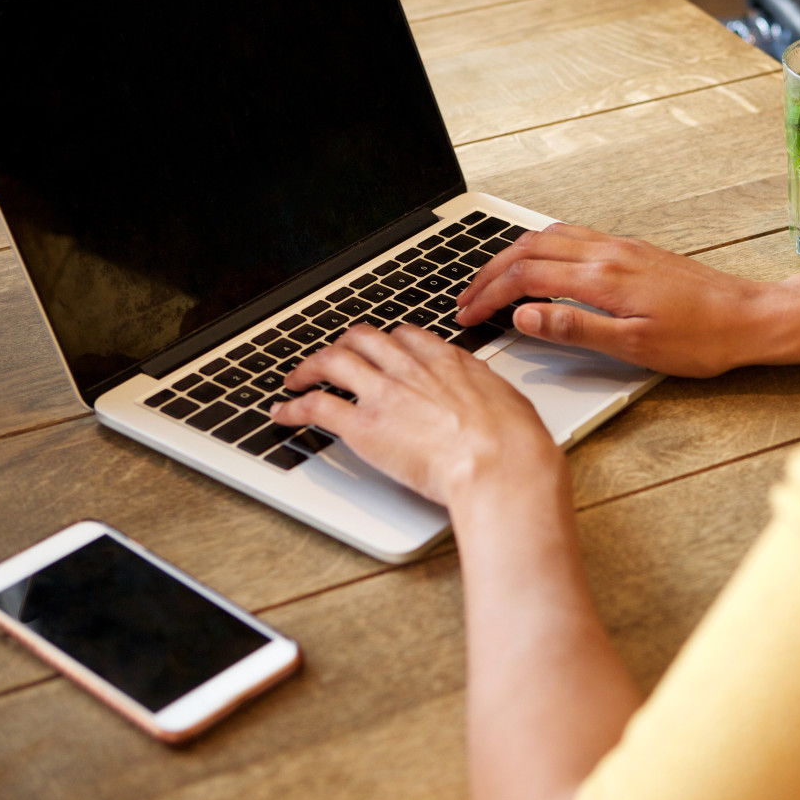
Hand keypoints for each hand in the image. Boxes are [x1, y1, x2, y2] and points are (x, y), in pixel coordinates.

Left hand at [270, 325, 566, 522]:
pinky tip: (284, 414)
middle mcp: (412, 369)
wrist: (501, 463)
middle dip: (344, 345)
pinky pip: (317, 407)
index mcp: (449, 362)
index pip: (407, 337)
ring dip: (309, 367)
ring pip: (333, 361)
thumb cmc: (515, 443)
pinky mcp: (363, 426)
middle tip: (334, 356)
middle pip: (365, 339)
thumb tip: (494, 404)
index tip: (381, 351)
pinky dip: (294, 408)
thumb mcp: (510, 403)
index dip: (388, 342)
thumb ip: (489, 396)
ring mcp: (385, 394)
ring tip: (297, 379)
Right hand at [455, 224, 775, 377]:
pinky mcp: (633, 250)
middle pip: (529, 249)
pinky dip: (542, 245)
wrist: (750, 317)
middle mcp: (608, 252)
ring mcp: (621, 247)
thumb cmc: (701, 339)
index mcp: (603, 277)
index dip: (489, 295)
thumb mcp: (634, 347)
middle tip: (465, 298)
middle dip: (489, 272)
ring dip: (512, 254)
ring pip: (550, 236)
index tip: (466, 315)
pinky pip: (574, 235)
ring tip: (491, 279)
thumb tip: (526, 317)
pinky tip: (540, 260)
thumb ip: (575, 328)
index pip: (526, 278)